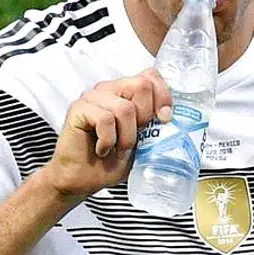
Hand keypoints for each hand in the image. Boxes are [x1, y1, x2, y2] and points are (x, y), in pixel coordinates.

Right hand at [42, 69, 172, 200]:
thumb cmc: (110, 161)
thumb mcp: (142, 144)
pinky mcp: (78, 108)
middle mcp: (110, 90)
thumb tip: (175, 120)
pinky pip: (105, 119)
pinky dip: (108, 141)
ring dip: (127, 137)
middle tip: (136, 139)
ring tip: (118, 149)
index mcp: (126, 93)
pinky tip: (102, 149)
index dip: (163, 95)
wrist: (82, 179)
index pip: (150, 76)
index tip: (165, 119)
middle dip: (145, 117)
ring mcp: (93, 97)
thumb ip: (156, 127)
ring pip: (125, 107)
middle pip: (142, 85)